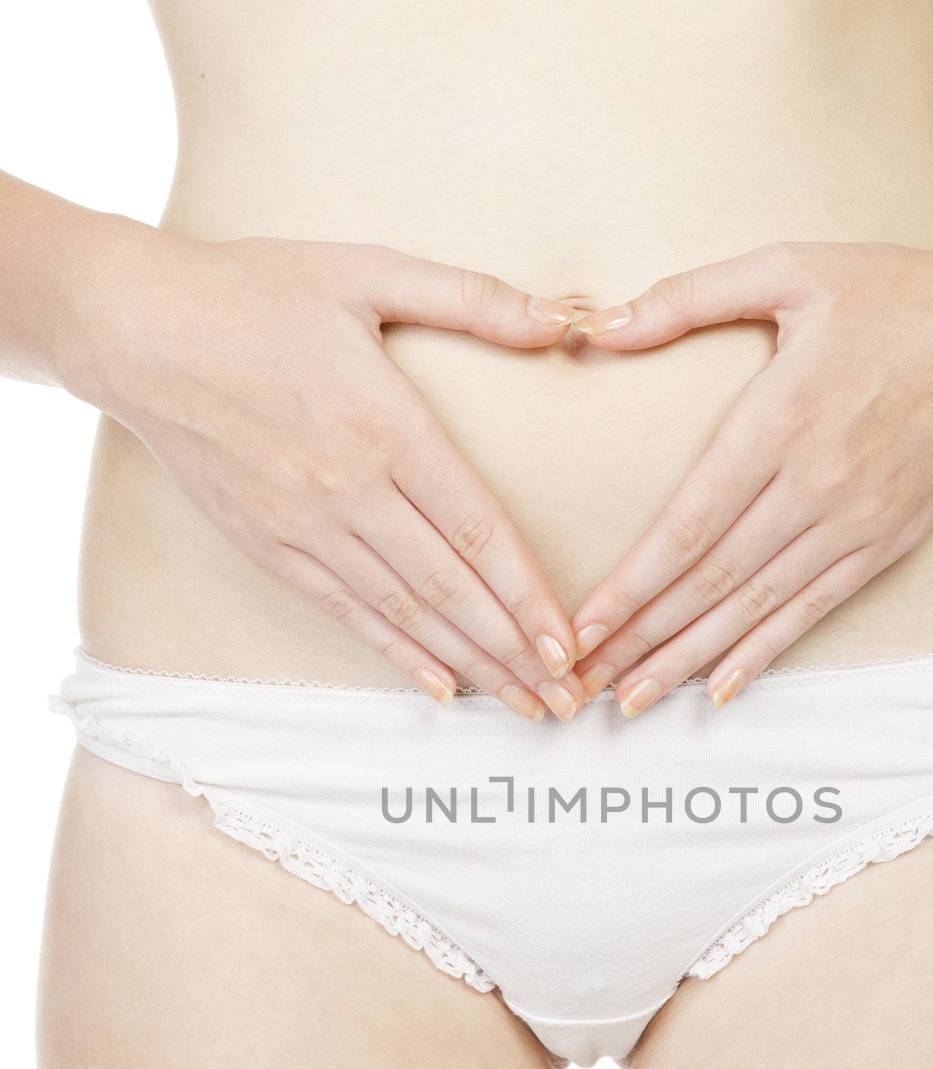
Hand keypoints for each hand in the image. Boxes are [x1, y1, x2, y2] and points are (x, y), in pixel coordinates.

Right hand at [71, 227, 587, 719]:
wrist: (137, 329)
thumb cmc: (256, 292)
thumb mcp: (368, 270)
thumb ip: (473, 298)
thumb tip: (565, 318)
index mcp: (387, 425)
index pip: (477, 528)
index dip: (528, 593)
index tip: (568, 642)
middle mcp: (349, 489)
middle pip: (450, 587)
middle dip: (515, 651)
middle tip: (566, 698)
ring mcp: (305, 526)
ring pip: (404, 612)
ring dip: (469, 665)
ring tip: (522, 706)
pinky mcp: (269, 547)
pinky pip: (346, 613)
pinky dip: (397, 654)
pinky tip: (439, 688)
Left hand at [568, 236, 932, 713]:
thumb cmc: (893, 292)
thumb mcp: (789, 268)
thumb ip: (688, 296)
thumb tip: (597, 323)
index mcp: (780, 420)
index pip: (689, 524)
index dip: (632, 584)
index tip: (583, 626)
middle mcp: (816, 484)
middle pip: (711, 581)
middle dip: (641, 638)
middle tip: (584, 683)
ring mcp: (855, 522)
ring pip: (756, 608)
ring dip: (689, 659)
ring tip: (635, 701)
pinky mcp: (888, 542)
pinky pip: (814, 610)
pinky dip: (765, 652)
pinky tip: (722, 689)